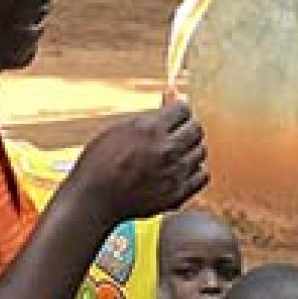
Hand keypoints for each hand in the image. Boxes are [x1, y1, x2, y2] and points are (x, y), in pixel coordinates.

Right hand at [69, 103, 208, 222]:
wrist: (95, 200)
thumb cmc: (100, 163)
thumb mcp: (119, 130)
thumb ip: (148, 117)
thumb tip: (169, 99)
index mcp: (151, 130)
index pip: (183, 109)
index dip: (177, 110)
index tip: (173, 115)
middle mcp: (167, 150)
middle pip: (197, 129)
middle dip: (187, 126)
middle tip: (177, 131)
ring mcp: (175, 174)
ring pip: (201, 152)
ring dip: (191, 148)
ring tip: (177, 151)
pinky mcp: (178, 194)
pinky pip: (202, 176)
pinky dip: (196, 170)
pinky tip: (183, 169)